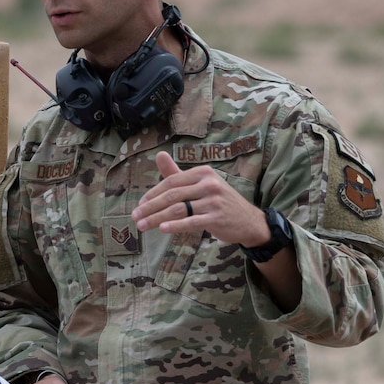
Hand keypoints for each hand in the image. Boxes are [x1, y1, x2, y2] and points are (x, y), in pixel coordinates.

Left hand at [133, 154, 268, 245]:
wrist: (248, 221)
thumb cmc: (219, 201)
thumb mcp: (201, 184)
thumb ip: (177, 173)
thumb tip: (159, 154)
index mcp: (203, 173)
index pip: (171, 181)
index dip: (152, 193)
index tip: (140, 204)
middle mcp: (209, 184)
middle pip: (172, 195)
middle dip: (150, 207)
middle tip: (135, 216)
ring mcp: (214, 201)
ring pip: (178, 209)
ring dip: (157, 218)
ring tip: (142, 226)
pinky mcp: (217, 218)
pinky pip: (191, 222)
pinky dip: (175, 225)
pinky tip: (162, 229)